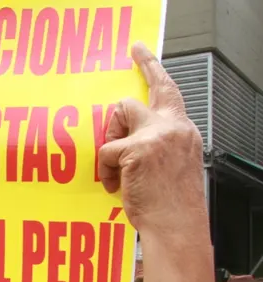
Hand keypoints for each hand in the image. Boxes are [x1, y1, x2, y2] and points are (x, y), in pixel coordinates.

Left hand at [99, 42, 205, 235]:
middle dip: (114, 118)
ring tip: (118, 172)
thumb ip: (156, 143)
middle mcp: (171, 127)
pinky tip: (116, 186)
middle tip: (108, 135)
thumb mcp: (171, 164)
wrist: (175, 225)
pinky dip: (105, 171)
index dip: (151, 68)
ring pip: (115, 124)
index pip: (168, 89)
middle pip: (130, 101)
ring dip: (110, 147)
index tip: (139, 51)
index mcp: (181, 130)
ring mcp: (154, 135)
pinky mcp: (136, 149)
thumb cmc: (170, 203)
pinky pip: (104, 152)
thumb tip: (125, 138)